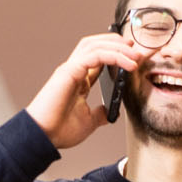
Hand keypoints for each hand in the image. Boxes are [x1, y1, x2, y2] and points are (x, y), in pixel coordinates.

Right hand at [26, 33, 142, 149]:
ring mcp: (71, 68)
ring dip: (118, 46)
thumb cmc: (58, 130)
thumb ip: (99, 114)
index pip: (100, 58)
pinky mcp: (69, 71)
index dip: (118, 53)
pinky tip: (128, 63)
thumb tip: (110, 113)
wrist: (43, 138)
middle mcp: (74, 70)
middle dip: (118, 43)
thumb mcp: (88, 122)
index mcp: (79, 80)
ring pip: (96, 45)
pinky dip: (113, 55)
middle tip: (138, 50)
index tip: (136, 57)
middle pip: (97, 44)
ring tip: (136, 54)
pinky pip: (95, 55)